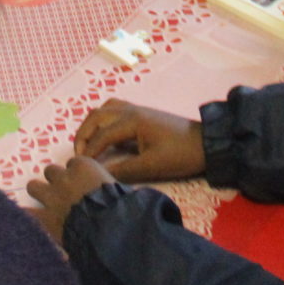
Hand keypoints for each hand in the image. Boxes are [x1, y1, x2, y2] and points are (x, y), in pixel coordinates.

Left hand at [26, 156, 115, 244]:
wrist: (109, 230)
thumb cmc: (121, 207)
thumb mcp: (122, 189)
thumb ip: (111, 185)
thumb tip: (123, 190)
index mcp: (85, 167)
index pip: (75, 163)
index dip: (77, 173)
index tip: (82, 182)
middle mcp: (65, 178)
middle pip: (51, 171)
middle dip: (56, 180)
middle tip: (63, 192)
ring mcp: (52, 197)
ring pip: (33, 186)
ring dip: (39, 192)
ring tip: (44, 201)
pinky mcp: (45, 218)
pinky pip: (27, 213)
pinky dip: (25, 214)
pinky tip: (20, 218)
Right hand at [73, 99, 205, 181]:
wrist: (205, 144)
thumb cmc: (179, 155)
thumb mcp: (151, 166)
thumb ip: (123, 170)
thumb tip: (100, 175)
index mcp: (132, 121)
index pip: (101, 136)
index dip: (88, 152)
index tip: (79, 167)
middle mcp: (130, 110)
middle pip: (96, 116)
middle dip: (83, 135)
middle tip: (78, 155)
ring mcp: (136, 109)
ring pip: (104, 110)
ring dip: (91, 125)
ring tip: (87, 145)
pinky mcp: (141, 114)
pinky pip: (113, 110)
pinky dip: (102, 120)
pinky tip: (104, 135)